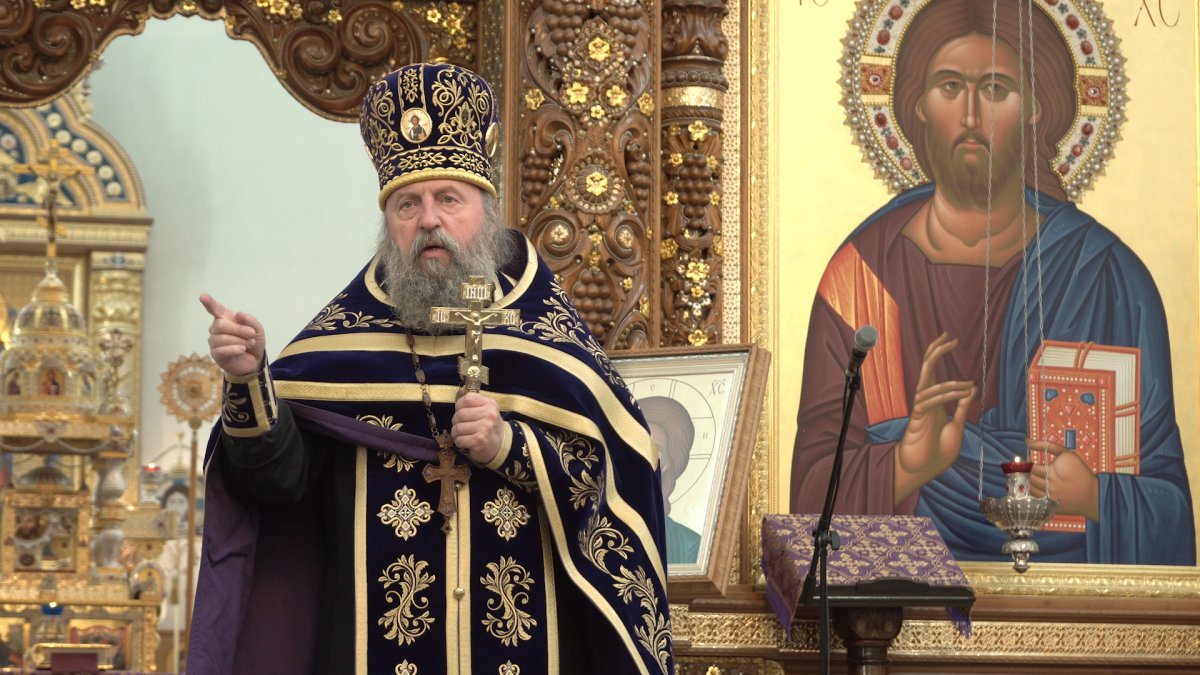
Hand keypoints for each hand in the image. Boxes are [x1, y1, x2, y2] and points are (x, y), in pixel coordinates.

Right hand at [200, 294, 265, 377]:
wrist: (255, 360)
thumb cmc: (252, 341)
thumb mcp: (257, 329)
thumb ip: (250, 320)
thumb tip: (239, 314)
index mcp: (225, 318)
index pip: (216, 309)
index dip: (209, 303)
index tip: (203, 297)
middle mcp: (216, 328)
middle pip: (221, 325)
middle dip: (239, 329)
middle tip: (251, 334)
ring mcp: (214, 342)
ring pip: (222, 338)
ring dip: (240, 341)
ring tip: (249, 343)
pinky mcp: (215, 354)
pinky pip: (221, 350)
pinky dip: (234, 349)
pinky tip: (242, 349)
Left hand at [451, 391, 504, 464]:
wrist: (500, 444)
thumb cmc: (489, 425)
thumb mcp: (485, 409)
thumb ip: (473, 399)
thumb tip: (462, 389)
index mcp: (489, 404)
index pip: (466, 399)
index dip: (459, 406)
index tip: (462, 411)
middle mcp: (489, 414)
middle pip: (460, 414)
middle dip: (456, 422)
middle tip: (462, 426)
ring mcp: (485, 428)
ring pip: (457, 428)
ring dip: (457, 433)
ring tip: (464, 435)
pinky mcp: (479, 441)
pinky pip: (459, 440)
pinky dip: (459, 442)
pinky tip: (466, 442)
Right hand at [894, 332, 977, 503]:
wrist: (922, 471)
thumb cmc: (936, 454)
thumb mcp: (956, 429)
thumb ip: (961, 409)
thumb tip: (970, 389)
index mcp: (933, 402)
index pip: (933, 371)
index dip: (939, 353)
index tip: (950, 339)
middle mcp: (925, 401)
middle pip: (926, 369)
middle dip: (936, 351)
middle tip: (949, 336)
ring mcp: (920, 409)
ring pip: (929, 384)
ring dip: (951, 384)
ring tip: (968, 384)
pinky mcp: (917, 419)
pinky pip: (929, 401)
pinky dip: (946, 395)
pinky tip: (962, 394)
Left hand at [1026, 437, 1099, 520]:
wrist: (1092, 495)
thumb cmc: (1080, 472)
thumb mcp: (1067, 454)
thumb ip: (1046, 446)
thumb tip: (1028, 441)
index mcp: (1050, 470)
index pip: (1032, 467)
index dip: (1035, 465)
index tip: (1040, 465)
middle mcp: (1048, 483)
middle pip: (1030, 477)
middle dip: (1034, 473)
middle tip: (1042, 473)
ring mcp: (1048, 496)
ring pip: (1031, 487)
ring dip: (1034, 483)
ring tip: (1043, 480)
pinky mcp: (1049, 505)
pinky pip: (1035, 498)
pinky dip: (1036, 492)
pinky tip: (1044, 489)